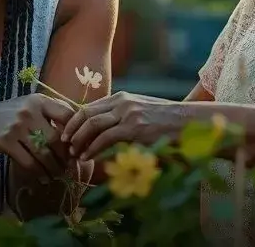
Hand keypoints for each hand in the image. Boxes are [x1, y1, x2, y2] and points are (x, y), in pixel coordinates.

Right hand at [0, 93, 74, 176]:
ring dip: (53, 168)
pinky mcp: (6, 141)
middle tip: (70, 167)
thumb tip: (82, 132)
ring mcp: (17, 126)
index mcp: (40, 101)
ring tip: (58, 174)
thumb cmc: (17, 115)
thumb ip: (56, 113)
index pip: (66, 115)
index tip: (77, 147)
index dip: (75, 133)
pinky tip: (44, 177)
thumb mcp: (35, 106)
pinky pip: (28, 162)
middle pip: (55, 139)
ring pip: (43, 153)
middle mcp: (29, 111)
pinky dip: (38, 173)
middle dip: (65, 157)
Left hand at [61, 91, 182, 160]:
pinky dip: (93, 148)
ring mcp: (128, 114)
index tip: (66, 132)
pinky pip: (106, 138)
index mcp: (122, 97)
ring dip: (79, 140)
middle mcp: (122, 102)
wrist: (189, 122)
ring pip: (92, 125)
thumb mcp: (141, 112)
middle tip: (65, 144)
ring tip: (74, 153)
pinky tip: (88, 157)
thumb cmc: (166, 121)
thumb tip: (103, 130)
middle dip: (71, 129)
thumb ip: (122, 116)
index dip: (74, 120)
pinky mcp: (135, 128)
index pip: (89, 106)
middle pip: (86, 113)